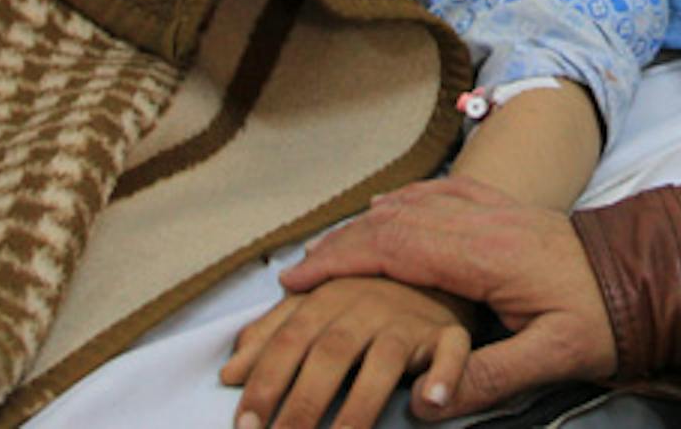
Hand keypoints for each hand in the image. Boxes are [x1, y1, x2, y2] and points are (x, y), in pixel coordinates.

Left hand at [222, 276, 475, 428]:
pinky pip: (451, 352)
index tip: (245, 424)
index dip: (265, 382)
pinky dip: (443, 375)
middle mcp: (366, 305)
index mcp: (327, 298)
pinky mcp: (448, 332)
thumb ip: (271, 336)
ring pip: (383, 361)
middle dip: (303, 404)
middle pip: (331, 354)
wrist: (431, 268)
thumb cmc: (363, 300)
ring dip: (359, 408)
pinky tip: (428, 404)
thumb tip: (229, 372)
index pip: (289, 342)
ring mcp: (408, 320)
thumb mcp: (313, 309)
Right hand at [281, 176, 617, 419]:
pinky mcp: (508, 210)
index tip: (301, 280)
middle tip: (298, 273)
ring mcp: (496, 209)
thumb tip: (423, 403)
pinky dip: (408, 199)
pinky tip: (391, 207)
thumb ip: (489, 378)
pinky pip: (445, 191)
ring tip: (330, 249)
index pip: (396, 247)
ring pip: (416, 202)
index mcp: (486, 253)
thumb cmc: (604, 315)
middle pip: (394, 221)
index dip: (342, 261)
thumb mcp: (554, 356)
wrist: (648, 272)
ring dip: (368, 223)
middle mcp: (484, 221)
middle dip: (341, 244)